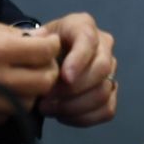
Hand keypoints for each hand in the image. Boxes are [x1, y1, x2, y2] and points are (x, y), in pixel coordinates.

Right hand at [0, 13, 60, 128]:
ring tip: (18, 79)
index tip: (46, 45)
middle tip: (37, 64)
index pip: (46, 52)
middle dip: (46, 70)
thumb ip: (9, 33)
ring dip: (29, 91)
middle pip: (45, 82)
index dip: (51, 46)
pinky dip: (8, 105)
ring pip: (28, 103)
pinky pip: (5, 116)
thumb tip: (36, 40)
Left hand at [35, 12, 118, 126]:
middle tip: (46, 100)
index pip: (88, 40)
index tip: (65, 78)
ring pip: (104, 92)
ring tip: (49, 109)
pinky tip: (63, 116)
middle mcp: (103, 45)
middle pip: (102, 68)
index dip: (79, 59)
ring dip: (74, 106)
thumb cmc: (39, 49)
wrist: (44, 61)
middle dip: (74, 89)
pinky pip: (107, 109)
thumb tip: (37, 42)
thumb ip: (34, 42)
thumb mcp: (33, 39)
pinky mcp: (111, 91)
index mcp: (83, 26)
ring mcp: (109, 69)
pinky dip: (84, 117)